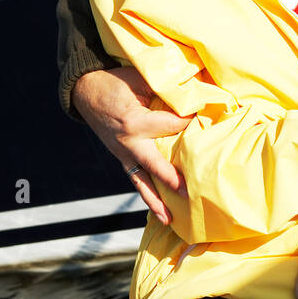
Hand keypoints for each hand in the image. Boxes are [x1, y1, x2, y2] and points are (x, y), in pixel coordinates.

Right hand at [72, 67, 190, 223]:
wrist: (87, 92)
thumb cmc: (119, 82)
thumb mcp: (141, 79)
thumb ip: (165, 89)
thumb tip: (197, 92)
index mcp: (135, 121)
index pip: (172, 125)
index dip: (192, 122)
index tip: (210, 120)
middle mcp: (129, 143)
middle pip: (155, 164)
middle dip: (173, 178)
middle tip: (191, 191)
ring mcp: (124, 154)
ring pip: (142, 181)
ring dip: (157, 201)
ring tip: (171, 220)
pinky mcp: (123, 159)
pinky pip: (136, 180)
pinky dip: (148, 197)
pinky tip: (161, 213)